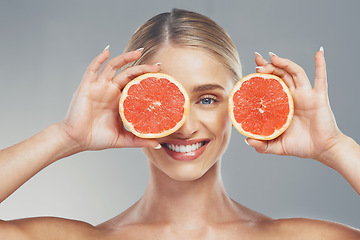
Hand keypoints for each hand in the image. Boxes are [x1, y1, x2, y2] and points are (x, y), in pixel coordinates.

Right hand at [59, 47, 160, 150]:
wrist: (77, 140)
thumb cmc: (97, 138)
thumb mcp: (122, 139)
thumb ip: (139, 140)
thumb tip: (157, 144)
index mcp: (119, 100)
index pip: (136, 85)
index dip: (148, 80)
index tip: (162, 77)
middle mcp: (111, 90)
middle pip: (129, 73)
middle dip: (143, 68)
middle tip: (158, 66)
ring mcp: (99, 87)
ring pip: (114, 67)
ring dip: (125, 58)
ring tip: (139, 52)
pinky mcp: (87, 86)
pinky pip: (92, 69)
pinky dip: (99, 58)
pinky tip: (108, 51)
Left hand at [246, 49, 343, 165]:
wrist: (322, 150)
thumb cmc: (301, 146)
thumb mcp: (276, 146)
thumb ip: (262, 145)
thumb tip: (247, 140)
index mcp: (282, 104)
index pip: (270, 84)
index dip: (262, 75)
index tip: (252, 67)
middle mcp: (293, 96)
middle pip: (280, 74)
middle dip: (269, 66)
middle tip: (257, 60)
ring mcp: (306, 95)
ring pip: (295, 73)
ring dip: (284, 63)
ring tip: (273, 57)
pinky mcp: (318, 97)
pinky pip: (320, 78)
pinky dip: (320, 65)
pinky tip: (318, 52)